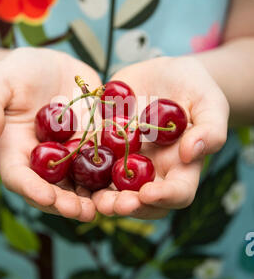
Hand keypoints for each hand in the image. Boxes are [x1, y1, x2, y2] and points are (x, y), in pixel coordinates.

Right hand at [0, 47, 101, 220]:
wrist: (47, 67)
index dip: (33, 190)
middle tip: (86, 212)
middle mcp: (45, 162)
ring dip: (98, 198)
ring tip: (112, 205)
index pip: (20, 178)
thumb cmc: (14, 75)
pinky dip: (118, 174)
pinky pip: (106, 162)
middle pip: (55, 190)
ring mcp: (71, 155)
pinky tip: (133, 180)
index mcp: (16, 153)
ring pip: (83, 183)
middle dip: (70, 203)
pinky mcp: (93, 145)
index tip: (47, 197)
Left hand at [93, 56, 228, 218]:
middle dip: (125, 205)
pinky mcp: (105, 146)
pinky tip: (68, 167)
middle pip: (141, 200)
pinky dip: (80, 169)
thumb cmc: (195, 88)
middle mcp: (153, 171)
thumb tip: (191, 153)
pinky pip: (91, 162)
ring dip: (100, 197)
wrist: (164, 73)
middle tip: (110, 204)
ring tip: (89, 197)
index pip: (177, 193)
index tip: (147, 193)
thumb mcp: (210, 104)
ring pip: (113, 188)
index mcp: (181, 167)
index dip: (164, 198)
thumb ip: (210, 130)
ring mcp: (127, 161)